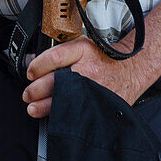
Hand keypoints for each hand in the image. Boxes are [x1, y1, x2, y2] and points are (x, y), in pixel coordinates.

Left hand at [22, 36, 145, 118]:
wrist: (131, 68)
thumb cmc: (104, 57)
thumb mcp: (82, 45)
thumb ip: (60, 52)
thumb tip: (33, 62)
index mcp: (83, 51)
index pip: (53, 58)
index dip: (36, 67)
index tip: (30, 72)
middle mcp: (88, 69)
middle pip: (54, 81)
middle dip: (35, 90)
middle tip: (29, 93)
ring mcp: (93, 88)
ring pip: (62, 100)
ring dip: (43, 106)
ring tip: (33, 107)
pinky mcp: (97, 102)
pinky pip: (75, 111)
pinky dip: (61, 115)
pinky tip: (53, 115)